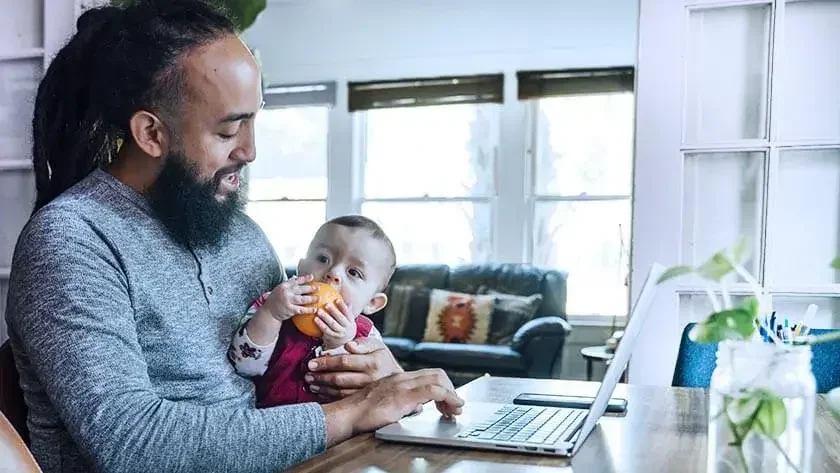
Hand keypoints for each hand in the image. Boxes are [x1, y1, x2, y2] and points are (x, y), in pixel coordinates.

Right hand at [257, 274, 317, 321]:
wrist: (269, 311)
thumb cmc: (275, 299)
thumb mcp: (279, 289)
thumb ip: (288, 283)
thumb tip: (295, 277)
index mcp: (284, 286)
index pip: (296, 281)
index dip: (305, 278)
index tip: (312, 277)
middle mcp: (286, 292)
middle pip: (301, 289)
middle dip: (311, 288)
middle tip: (318, 288)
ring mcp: (288, 301)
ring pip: (302, 299)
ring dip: (312, 299)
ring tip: (319, 298)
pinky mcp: (290, 310)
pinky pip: (301, 309)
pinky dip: (309, 310)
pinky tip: (314, 309)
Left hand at [305, 337, 402, 398]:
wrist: (397, 380)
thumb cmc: (383, 359)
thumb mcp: (377, 346)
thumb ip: (362, 343)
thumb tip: (349, 345)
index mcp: (372, 363)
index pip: (344, 362)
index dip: (326, 362)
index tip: (312, 363)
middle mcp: (370, 379)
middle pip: (339, 378)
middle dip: (320, 376)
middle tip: (307, 374)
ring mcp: (366, 392)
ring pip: (339, 391)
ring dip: (323, 388)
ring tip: (311, 383)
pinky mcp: (363, 401)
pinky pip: (343, 400)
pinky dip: (329, 397)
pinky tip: (320, 393)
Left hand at [316, 300, 355, 349]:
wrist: (344, 344)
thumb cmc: (344, 326)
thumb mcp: (348, 319)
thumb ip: (346, 309)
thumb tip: (345, 296)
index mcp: (351, 321)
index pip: (348, 312)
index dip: (343, 306)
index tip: (337, 299)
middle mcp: (346, 328)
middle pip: (340, 319)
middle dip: (333, 311)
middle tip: (326, 304)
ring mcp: (339, 334)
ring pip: (332, 325)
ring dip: (325, 318)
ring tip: (318, 311)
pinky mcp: (332, 338)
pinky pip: (325, 330)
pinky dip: (320, 325)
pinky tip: (314, 319)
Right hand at [323, 369, 464, 445]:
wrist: (347, 415)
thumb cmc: (362, 413)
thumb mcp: (388, 405)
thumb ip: (404, 403)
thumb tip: (417, 408)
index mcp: (399, 379)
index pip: (429, 375)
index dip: (444, 387)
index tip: (449, 403)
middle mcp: (402, 378)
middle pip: (437, 374)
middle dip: (451, 389)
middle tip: (455, 407)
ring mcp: (403, 385)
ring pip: (438, 379)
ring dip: (452, 395)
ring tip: (455, 409)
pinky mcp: (403, 395)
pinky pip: (433, 391)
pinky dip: (447, 398)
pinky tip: (451, 408)